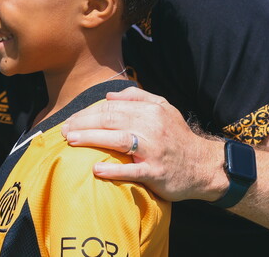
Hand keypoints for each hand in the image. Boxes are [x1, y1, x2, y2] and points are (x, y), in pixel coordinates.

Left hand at [60, 87, 224, 201]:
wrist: (205, 166)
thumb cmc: (178, 137)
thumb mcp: (164, 109)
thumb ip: (137, 98)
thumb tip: (109, 96)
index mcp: (151, 110)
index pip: (112, 108)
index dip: (87, 113)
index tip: (70, 120)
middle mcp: (152, 126)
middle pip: (111, 120)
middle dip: (83, 124)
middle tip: (63, 131)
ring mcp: (155, 150)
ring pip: (118, 140)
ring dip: (91, 140)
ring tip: (71, 142)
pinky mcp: (157, 172)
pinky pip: (133, 170)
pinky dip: (114, 170)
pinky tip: (96, 170)